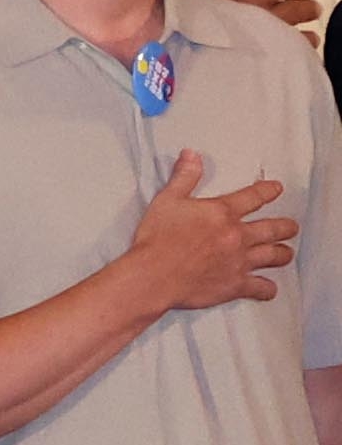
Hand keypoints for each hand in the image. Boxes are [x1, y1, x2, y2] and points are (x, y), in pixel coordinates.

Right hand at [130, 148, 295, 312]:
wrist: (154, 274)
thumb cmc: (157, 238)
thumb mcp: (167, 200)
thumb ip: (184, 177)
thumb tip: (192, 155)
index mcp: (222, 213)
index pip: (253, 197)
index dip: (268, 191)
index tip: (276, 189)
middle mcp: (237, 236)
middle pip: (273, 228)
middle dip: (286, 226)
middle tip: (290, 226)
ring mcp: (240, 261)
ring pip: (274, 256)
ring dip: (283, 253)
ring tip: (285, 252)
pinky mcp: (236, 284)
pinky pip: (262, 288)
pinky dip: (267, 288)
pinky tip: (268, 288)